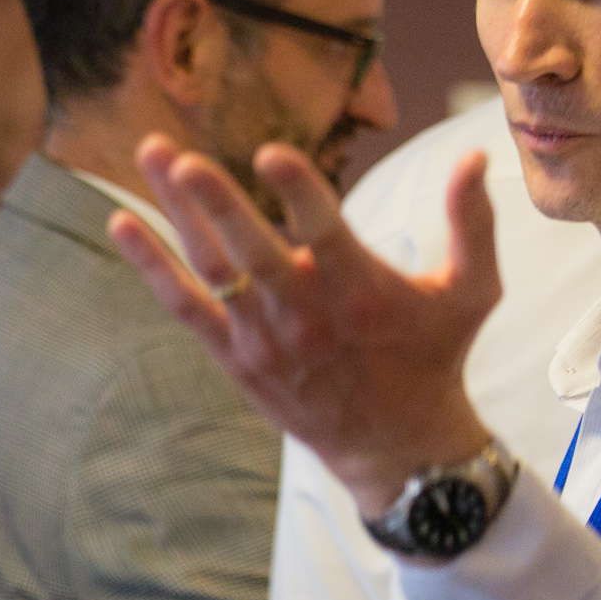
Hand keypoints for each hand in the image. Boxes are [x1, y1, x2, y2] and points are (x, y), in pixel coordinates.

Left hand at [112, 135, 499, 514]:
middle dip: (214, 202)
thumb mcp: (472, 293)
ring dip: (176, 213)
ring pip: (213, 266)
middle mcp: (308, 315)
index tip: (270, 153)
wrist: (396, 446)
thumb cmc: (434, 356)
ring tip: (150, 154)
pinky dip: (153, 266)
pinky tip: (123, 224)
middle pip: (252, 251)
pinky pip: (186, 306)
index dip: (297, 192)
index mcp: (363, 291)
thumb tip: (477, 157)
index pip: (325, 232)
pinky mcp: (237, 356)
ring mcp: (266, 337)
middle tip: (177, 158)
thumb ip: (472, 223)